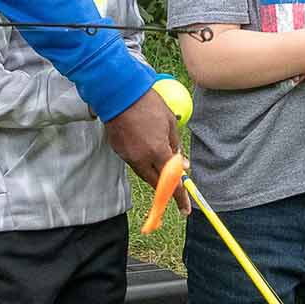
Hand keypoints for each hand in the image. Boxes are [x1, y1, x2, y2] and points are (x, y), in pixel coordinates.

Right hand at [105, 90, 184, 210]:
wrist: (119, 93)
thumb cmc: (148, 104)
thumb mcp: (170, 123)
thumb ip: (176, 146)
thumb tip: (183, 164)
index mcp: (157, 151)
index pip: (172, 181)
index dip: (180, 197)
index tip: (185, 210)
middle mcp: (142, 158)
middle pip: (156, 182)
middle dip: (166, 188)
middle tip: (176, 189)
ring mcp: (128, 156)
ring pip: (144, 173)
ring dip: (155, 173)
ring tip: (162, 160)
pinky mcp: (118, 151)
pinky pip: (134, 162)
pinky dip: (143, 161)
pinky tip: (146, 148)